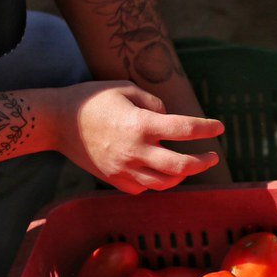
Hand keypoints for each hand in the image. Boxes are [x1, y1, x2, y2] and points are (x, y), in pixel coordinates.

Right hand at [55, 81, 223, 193]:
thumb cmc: (93, 100)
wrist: (57, 122)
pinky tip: (161, 171)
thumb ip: (154, 103)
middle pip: (181, 166)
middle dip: (203, 162)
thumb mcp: (125, 89)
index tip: (219, 127)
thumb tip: (170, 117)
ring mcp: (125, 169)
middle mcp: (135, 150)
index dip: (206, 129)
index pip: (184, 129)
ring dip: (183, 175)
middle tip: (213, 157)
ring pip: (166, 183)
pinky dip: (158, 181)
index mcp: (141, 124)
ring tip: (190, 165)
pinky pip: (146, 188)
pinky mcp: (116, 181)